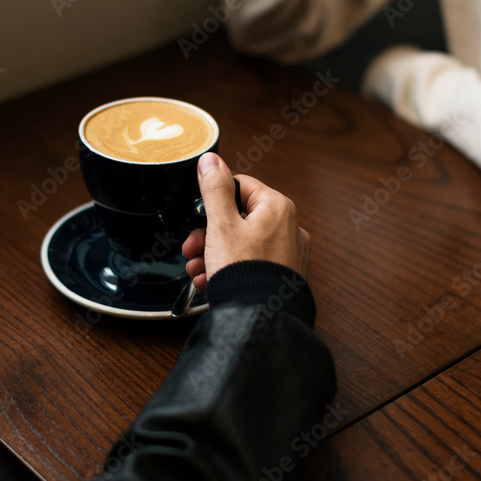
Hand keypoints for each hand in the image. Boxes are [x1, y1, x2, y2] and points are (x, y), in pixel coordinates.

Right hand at [182, 153, 309, 291]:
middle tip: (191, 249)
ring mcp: (289, 254)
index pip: (240, 187)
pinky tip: (210, 281)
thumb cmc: (244, 272)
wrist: (261, 320)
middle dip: (208, 235)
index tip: (198, 218)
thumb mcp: (221, 225)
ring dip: (213, 254)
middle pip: (239, 219)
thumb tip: (211, 160)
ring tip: (197, 270)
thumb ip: (215, 189)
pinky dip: (230, 269)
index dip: (213, 202)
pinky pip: (252, 264)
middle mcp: (289, 228)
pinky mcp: (284, 276)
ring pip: (242, 244)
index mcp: (277, 208)